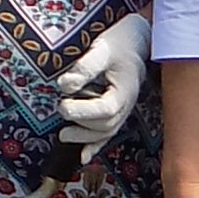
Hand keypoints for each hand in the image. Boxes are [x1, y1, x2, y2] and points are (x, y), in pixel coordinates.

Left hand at [53, 13, 151, 157]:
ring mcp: (123, 109)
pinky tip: (83, 156)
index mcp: (125, 90)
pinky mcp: (117, 110)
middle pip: (107, 124)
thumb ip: (84, 68)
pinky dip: (95, 145)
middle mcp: (127, 104)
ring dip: (85, 138)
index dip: (83, 111)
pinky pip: (108, 133)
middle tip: (61, 112)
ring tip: (63, 136)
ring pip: (107, 132)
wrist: (137, 40)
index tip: (63, 104)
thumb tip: (65, 86)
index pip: (106, 109)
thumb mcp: (102, 49)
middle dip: (82, 126)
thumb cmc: (120, 43)